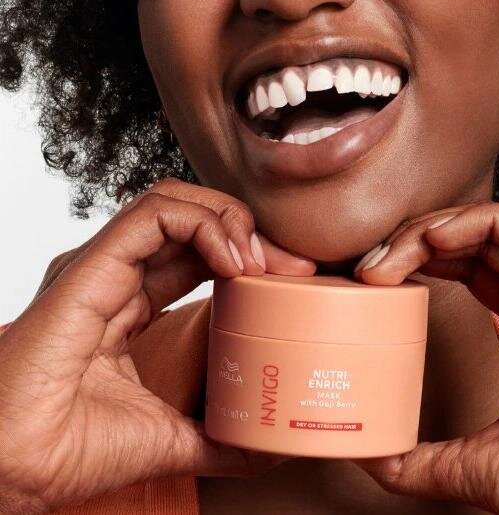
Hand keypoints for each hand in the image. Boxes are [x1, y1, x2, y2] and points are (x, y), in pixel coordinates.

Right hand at [0, 177, 315, 513]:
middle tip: (292, 266)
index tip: (293, 279)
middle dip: (250, 234)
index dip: (248, 256)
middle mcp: (115, 276)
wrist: (14, 472)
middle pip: (193, 223)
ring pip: (175, 204)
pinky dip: (204, 224)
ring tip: (260, 262)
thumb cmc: (71, 452)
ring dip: (229, 221)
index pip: (198, 256)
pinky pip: (155, 214)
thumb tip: (269, 446)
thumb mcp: (169, 435)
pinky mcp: (93, 263)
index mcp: (127, 304)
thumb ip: (218, 436)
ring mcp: (103, 265)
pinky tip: (232, 261)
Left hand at [350, 201, 498, 514]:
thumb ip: (418, 457)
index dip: (424, 258)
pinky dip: (478, 222)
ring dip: (437, 228)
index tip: (376, 274)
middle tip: (373, 262)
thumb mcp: (468, 463)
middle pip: (480, 242)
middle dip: (420, 239)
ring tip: (391, 252)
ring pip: (498, 228)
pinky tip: (433, 238)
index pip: (475, 265)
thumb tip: (371, 452)